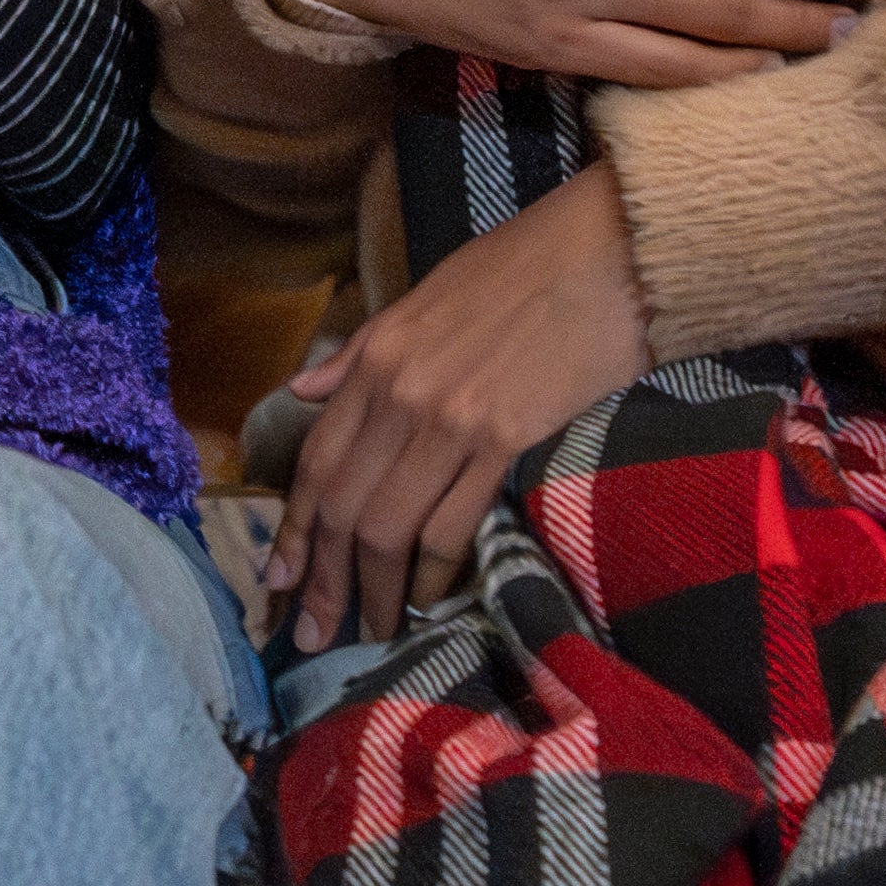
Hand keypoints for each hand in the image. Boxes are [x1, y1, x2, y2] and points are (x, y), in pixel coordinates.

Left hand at [276, 163, 655, 646]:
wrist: (608, 250)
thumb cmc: (523, 265)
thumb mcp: (423, 297)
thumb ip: (358, 356)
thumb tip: (304, 391)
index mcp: (375, 359)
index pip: (315, 462)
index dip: (294, 530)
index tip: (278, 581)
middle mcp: (399, 394)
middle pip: (343, 508)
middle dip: (322, 582)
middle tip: (313, 635)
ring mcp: (450, 420)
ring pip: (388, 527)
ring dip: (374, 591)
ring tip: (371, 632)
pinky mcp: (506, 439)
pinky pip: (451, 523)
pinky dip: (432, 571)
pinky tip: (426, 599)